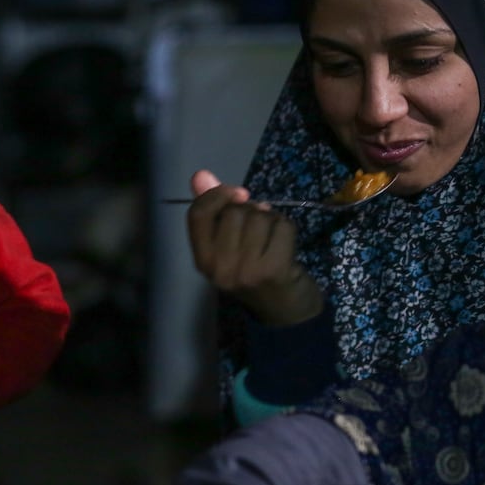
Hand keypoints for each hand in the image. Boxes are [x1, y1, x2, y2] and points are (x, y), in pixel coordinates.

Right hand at [185, 170, 324, 327]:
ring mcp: (245, 271)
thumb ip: (213, 208)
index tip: (237, 195)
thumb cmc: (253, 270)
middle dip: (251, 211)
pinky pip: (281, 227)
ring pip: (259, 218)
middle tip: (258, 230)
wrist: (284, 310)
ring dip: (271, 220)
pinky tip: (285, 244)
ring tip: (271, 238)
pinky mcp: (272, 269)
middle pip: (233, 213)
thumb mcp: (228, 243)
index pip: (198, 214)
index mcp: (202, 260)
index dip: (217, 195)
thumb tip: (200, 174)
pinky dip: (287, 229)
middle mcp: (218, 268)